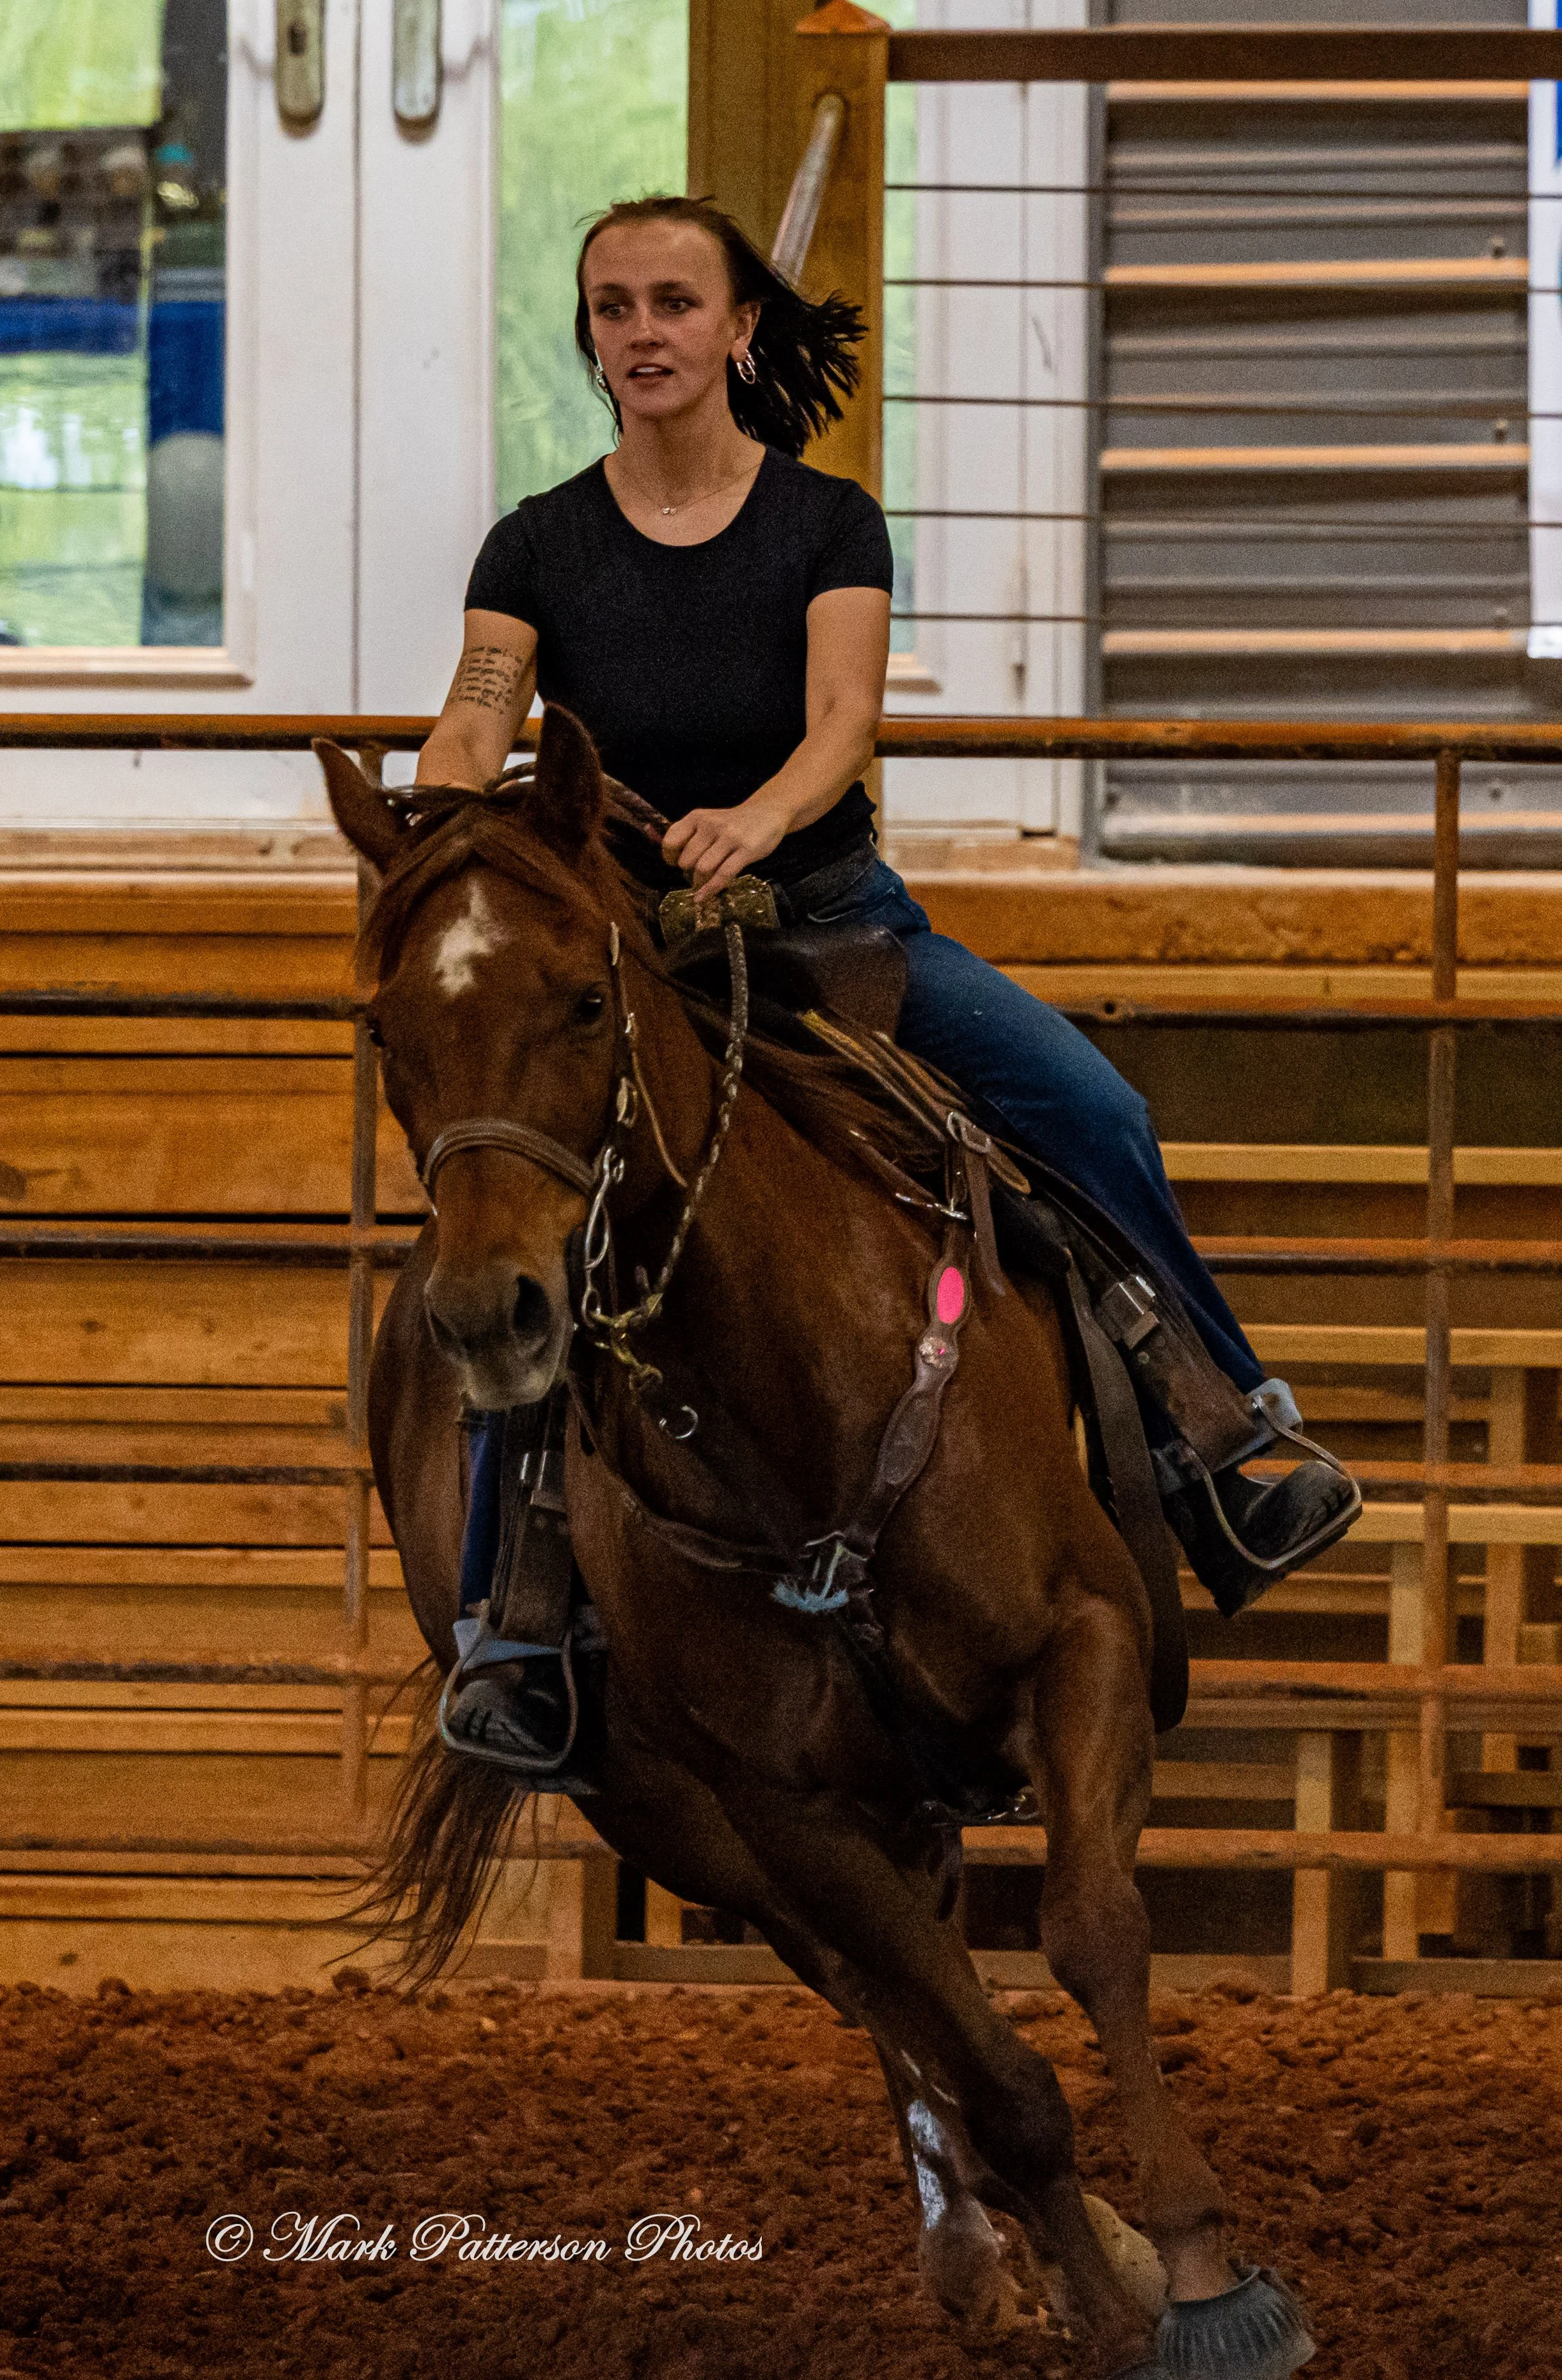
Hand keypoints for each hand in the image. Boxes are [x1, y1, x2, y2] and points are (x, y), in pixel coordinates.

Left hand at [662, 796, 787, 895]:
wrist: (766, 813)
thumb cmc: (733, 823)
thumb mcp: (708, 821)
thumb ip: (691, 836)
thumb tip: (673, 861)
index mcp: (697, 818)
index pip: (672, 840)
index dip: (670, 857)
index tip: (675, 864)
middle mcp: (711, 826)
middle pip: (687, 859)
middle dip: (687, 873)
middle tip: (694, 876)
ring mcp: (729, 837)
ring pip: (703, 868)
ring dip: (699, 882)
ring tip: (702, 885)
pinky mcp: (746, 850)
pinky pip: (724, 874)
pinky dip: (711, 889)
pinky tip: (703, 897)